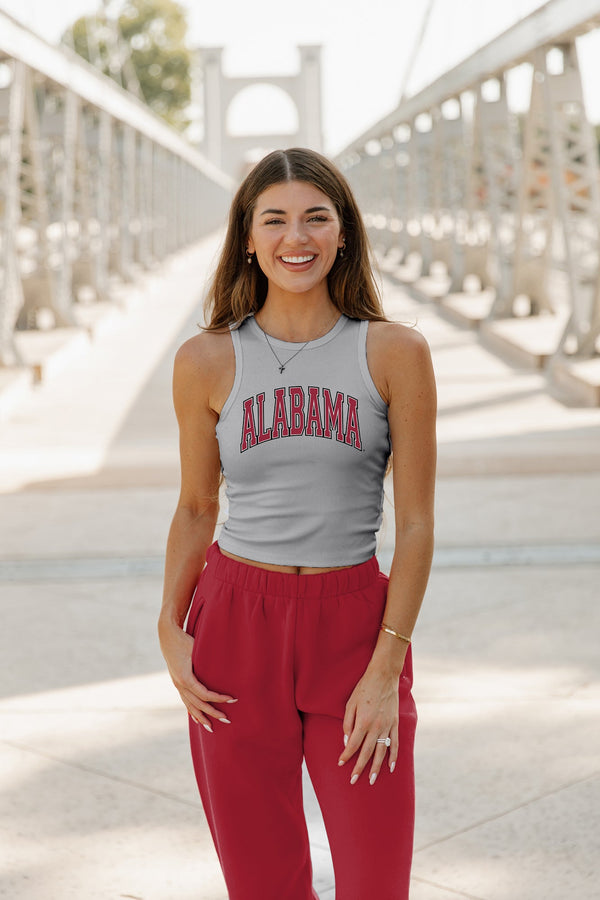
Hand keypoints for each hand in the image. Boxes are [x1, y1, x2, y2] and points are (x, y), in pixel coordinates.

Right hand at [158, 620, 236, 731]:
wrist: (167, 636)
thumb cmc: (185, 640)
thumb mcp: (196, 648)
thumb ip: (208, 658)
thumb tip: (227, 660)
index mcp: (185, 678)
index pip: (204, 694)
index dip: (218, 699)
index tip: (232, 700)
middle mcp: (180, 684)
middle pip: (198, 704)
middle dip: (212, 713)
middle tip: (227, 720)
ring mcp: (177, 685)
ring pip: (190, 706)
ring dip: (201, 717)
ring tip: (211, 728)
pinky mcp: (177, 683)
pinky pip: (185, 701)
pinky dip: (191, 711)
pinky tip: (196, 720)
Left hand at [337, 665, 398, 783]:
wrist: (383, 676)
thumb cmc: (364, 688)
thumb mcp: (350, 703)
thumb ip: (347, 723)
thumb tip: (346, 740)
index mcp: (363, 722)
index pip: (353, 745)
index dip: (346, 756)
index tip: (340, 764)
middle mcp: (376, 727)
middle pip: (366, 753)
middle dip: (359, 768)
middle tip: (353, 781)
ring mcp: (387, 727)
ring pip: (381, 752)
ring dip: (376, 767)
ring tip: (371, 780)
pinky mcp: (395, 724)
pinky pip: (395, 744)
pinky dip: (393, 757)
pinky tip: (391, 768)